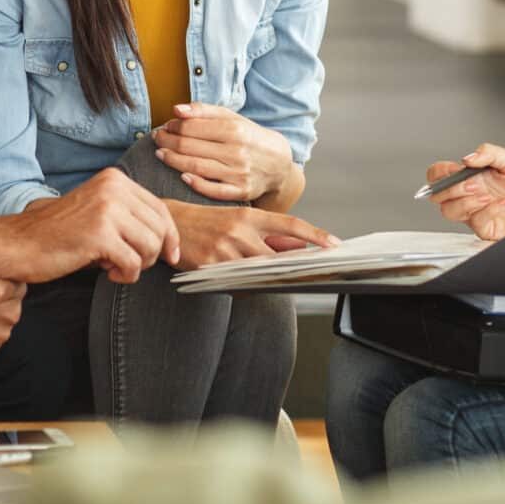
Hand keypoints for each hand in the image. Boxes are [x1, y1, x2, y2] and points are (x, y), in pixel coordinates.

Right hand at [0, 169, 181, 283]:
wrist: (18, 243)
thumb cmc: (59, 233)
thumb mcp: (98, 211)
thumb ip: (129, 215)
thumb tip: (168, 238)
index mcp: (115, 179)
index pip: (160, 208)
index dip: (170, 236)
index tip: (171, 256)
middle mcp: (113, 188)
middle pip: (160, 228)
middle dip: (152, 254)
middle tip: (128, 263)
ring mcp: (107, 209)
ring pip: (151, 246)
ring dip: (137, 265)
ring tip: (113, 265)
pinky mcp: (99, 234)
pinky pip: (133, 263)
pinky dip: (125, 275)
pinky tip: (107, 272)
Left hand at [153, 104, 294, 202]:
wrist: (279, 165)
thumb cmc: (250, 138)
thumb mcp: (233, 119)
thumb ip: (204, 111)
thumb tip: (177, 109)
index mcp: (235, 130)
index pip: (193, 127)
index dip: (173, 126)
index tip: (165, 126)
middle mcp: (237, 151)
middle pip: (190, 146)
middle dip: (168, 142)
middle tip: (157, 139)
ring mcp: (239, 173)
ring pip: (197, 167)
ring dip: (173, 160)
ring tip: (161, 154)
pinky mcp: (240, 192)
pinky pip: (212, 190)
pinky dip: (195, 183)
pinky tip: (181, 176)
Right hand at [164, 201, 339, 270]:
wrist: (169, 223)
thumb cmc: (208, 222)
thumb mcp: (240, 220)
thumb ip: (270, 235)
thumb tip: (301, 247)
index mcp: (250, 215)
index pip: (290, 224)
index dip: (315, 234)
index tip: (334, 244)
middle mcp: (240, 231)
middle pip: (277, 256)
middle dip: (293, 268)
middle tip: (310, 275)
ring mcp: (225, 249)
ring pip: (258, 273)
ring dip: (267, 280)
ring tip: (271, 280)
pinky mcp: (210, 266)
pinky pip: (237, 285)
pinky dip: (245, 287)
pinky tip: (242, 283)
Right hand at [427, 144, 504, 240]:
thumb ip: (490, 152)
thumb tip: (467, 157)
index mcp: (473, 176)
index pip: (441, 174)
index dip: (439, 173)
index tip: (454, 170)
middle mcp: (471, 194)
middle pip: (438, 195)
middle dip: (451, 189)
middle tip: (471, 184)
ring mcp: (476, 212)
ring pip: (449, 211)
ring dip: (465, 202)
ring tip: (485, 195)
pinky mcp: (485, 228)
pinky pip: (475, 222)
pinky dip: (487, 211)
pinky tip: (500, 204)